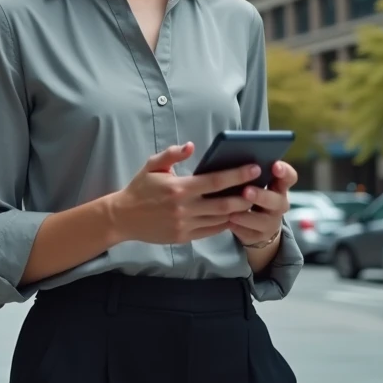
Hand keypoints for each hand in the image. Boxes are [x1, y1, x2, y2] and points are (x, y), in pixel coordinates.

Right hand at [107, 143, 261, 244]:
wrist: (122, 217)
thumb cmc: (139, 188)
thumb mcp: (151, 166)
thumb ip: (172, 154)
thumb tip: (191, 146)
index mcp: (178, 188)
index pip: (215, 181)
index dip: (237, 175)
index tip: (254, 168)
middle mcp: (184, 208)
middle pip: (224, 204)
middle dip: (245, 195)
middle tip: (259, 187)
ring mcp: (185, 224)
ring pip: (220, 219)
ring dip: (238, 210)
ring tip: (251, 200)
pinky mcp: (184, 237)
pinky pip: (211, 231)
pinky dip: (224, 223)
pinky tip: (233, 214)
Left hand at [227, 161, 296, 246]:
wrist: (255, 225)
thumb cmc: (251, 194)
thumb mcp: (254, 183)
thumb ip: (249, 173)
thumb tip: (230, 157)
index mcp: (280, 186)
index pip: (289, 177)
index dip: (284, 171)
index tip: (274, 165)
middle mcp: (279, 204)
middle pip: (276, 200)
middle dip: (261, 195)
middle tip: (246, 191)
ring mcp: (271, 222)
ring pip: (262, 220)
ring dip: (247, 215)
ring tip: (232, 212)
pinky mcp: (259, 236)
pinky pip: (249, 233)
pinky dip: (238, 227)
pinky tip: (227, 221)